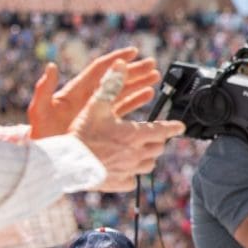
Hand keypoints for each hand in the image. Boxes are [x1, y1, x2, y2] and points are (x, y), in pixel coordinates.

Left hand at [29, 47, 159, 138]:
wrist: (48, 158)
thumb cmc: (41, 134)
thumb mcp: (39, 111)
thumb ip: (44, 89)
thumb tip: (51, 66)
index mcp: (76, 91)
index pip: (100, 69)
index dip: (116, 59)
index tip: (133, 52)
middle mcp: (89, 97)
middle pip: (115, 78)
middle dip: (134, 70)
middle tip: (152, 64)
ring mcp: (97, 110)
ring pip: (122, 91)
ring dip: (138, 84)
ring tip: (154, 78)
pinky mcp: (102, 122)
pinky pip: (123, 107)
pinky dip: (136, 100)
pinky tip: (148, 95)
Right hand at [68, 61, 184, 190]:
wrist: (66, 164)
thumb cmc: (82, 133)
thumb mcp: (96, 104)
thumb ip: (111, 84)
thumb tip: (122, 63)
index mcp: (135, 134)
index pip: (163, 130)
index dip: (173, 127)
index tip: (180, 126)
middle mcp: (136, 153)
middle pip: (158, 147)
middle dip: (158, 140)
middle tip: (154, 136)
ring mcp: (128, 170)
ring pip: (149, 164)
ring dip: (148, 157)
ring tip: (142, 152)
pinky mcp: (118, 183)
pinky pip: (132, 180)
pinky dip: (132, 175)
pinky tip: (125, 170)